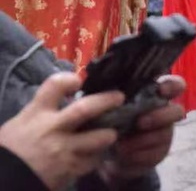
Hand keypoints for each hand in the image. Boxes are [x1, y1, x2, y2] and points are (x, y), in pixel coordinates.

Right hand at [0, 72, 122, 190]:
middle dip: (106, 101)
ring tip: (112, 132)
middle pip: (85, 109)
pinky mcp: (69, 169)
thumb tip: (65, 96)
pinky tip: (95, 153)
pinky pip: (92, 161)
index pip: (54, 85)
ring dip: (108, 134)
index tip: (78, 80)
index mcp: (36, 114)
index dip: (69, 79)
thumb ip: (43, 109)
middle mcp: (52, 129)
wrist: (6, 180)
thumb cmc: (12, 149)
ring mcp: (63, 150)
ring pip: (97, 138)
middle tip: (119, 97)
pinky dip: (96, 156)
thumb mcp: (21, 122)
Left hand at [100, 76, 185, 183]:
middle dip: (160, 117)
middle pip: (177, 111)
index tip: (161, 91)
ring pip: (164, 134)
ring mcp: (165, 132)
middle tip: (140, 123)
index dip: (172, 87)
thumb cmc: (110, 121)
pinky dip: (138, 155)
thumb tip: (112, 98)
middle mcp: (165, 112)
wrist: (108, 152)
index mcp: (155, 94)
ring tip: (121, 146)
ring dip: (142, 140)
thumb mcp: (111, 107)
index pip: (174, 85)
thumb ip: (117, 100)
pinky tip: (125, 155)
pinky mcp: (161, 152)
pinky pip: (155, 153)